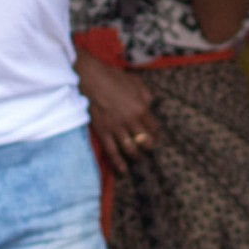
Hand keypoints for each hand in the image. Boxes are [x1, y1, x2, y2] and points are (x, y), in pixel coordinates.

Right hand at [76, 55, 158, 175]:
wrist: (91, 79)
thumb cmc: (113, 78)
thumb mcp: (136, 83)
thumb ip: (146, 96)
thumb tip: (150, 106)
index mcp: (141, 108)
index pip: (154, 127)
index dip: (157, 134)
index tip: (156, 137)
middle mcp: (131, 120)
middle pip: (146, 140)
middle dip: (149, 146)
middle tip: (148, 148)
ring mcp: (116, 128)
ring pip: (131, 149)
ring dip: (136, 155)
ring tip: (137, 157)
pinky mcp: (103, 132)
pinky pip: (112, 152)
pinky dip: (119, 163)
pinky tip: (123, 170)